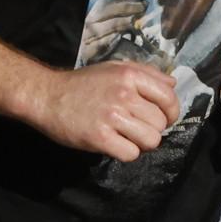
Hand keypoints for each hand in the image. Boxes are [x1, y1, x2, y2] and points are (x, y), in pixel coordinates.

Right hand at [22, 59, 183, 160]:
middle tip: (136, 128)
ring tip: (126, 137)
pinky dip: (125, 153)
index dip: (171, 112)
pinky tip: (114, 144)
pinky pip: (131, 154)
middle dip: (152, 129)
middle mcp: (124, 94)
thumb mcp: (114, 68)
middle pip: (160, 123)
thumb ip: (145, 73)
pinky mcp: (100, 138)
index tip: (162, 118)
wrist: (47, 96)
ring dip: (141, 143)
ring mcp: (112, 116)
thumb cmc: (82, 84)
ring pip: (151, 140)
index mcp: (130, 76)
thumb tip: (173, 84)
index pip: (169, 98)